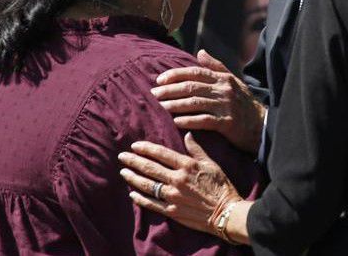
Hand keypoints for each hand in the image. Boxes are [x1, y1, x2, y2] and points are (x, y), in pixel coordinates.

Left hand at [118, 133, 243, 234]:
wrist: (226, 212)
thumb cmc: (221, 186)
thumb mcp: (211, 163)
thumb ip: (197, 149)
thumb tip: (187, 134)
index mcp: (186, 166)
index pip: (161, 154)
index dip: (146, 148)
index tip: (135, 145)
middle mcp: (177, 180)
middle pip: (149, 168)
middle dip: (133, 161)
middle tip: (121, 156)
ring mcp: (172, 196)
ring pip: (147, 185)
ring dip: (133, 178)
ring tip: (123, 172)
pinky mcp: (171, 211)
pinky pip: (151, 204)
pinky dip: (140, 198)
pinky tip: (131, 193)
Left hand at [153, 50, 265, 153]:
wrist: (262, 125)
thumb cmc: (244, 103)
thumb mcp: (233, 81)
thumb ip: (216, 66)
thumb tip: (200, 52)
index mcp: (223, 78)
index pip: (195, 72)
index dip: (175, 75)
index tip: (159, 80)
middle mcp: (223, 90)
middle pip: (191, 87)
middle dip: (170, 90)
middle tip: (154, 94)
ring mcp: (225, 106)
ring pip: (195, 103)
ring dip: (175, 105)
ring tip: (161, 107)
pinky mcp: (227, 122)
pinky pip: (204, 120)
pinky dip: (188, 120)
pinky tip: (176, 122)